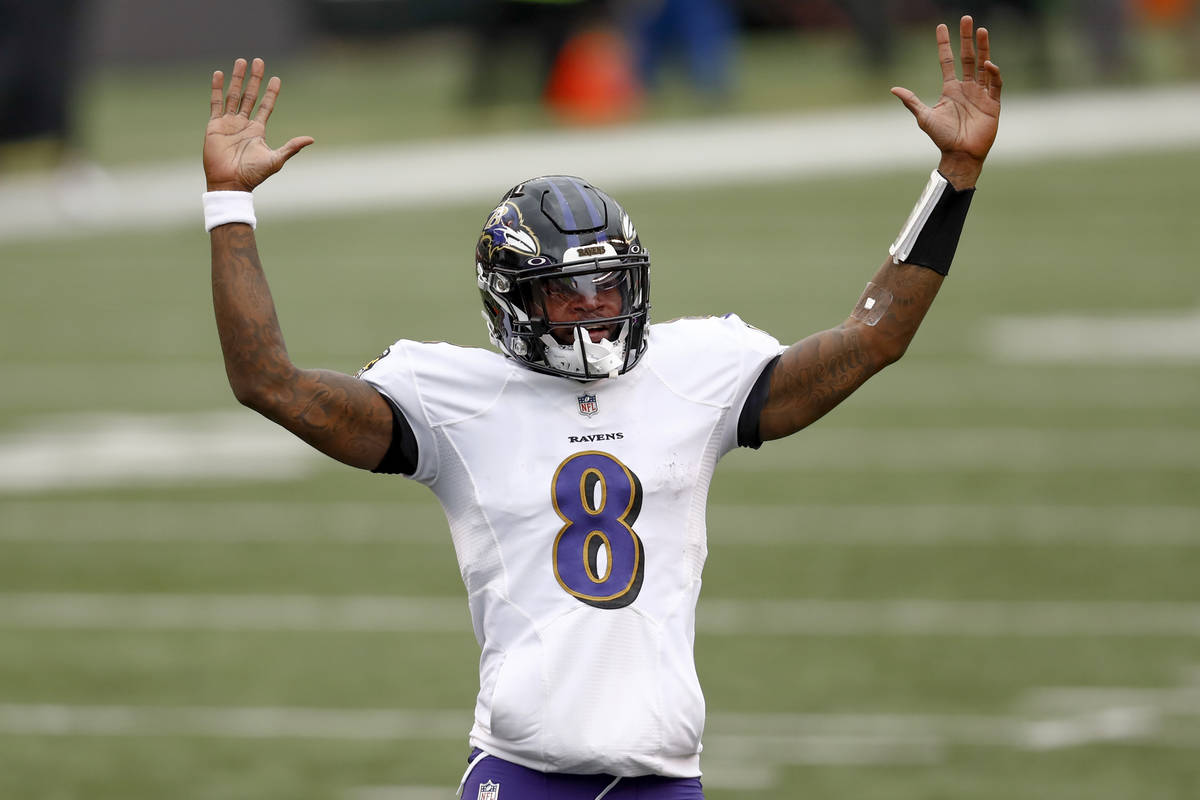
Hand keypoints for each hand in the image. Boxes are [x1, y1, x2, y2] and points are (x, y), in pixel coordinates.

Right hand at [204, 58, 312, 191]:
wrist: (230, 183)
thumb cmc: (253, 174)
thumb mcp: (276, 159)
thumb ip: (291, 147)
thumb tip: (311, 139)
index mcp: (258, 130)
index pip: (266, 106)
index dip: (271, 93)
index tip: (276, 78)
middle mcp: (244, 124)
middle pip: (250, 95)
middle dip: (255, 79)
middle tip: (259, 61)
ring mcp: (229, 123)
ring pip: (233, 95)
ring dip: (237, 78)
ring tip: (241, 61)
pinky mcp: (214, 125)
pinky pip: (216, 103)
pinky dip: (217, 88)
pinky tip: (219, 74)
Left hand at [891, 16, 1001, 187]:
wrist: (959, 155)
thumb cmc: (942, 138)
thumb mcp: (924, 117)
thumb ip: (911, 101)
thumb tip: (894, 88)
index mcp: (950, 89)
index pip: (948, 61)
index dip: (945, 44)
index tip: (941, 27)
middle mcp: (966, 88)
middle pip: (967, 57)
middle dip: (967, 39)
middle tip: (966, 19)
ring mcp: (981, 94)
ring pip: (983, 65)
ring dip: (983, 49)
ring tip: (982, 30)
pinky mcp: (993, 103)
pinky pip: (995, 84)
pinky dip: (993, 74)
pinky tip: (988, 64)